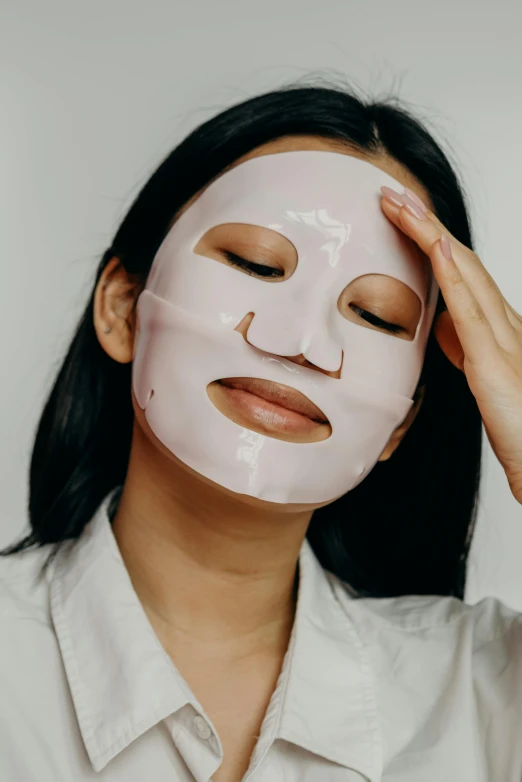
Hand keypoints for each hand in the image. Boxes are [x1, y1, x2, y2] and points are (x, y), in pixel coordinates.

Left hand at [380, 185, 521, 503]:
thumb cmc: (520, 427)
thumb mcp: (484, 379)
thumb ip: (467, 348)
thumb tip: (443, 325)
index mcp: (500, 329)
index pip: (460, 272)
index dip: (431, 239)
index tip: (401, 214)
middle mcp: (507, 324)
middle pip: (462, 262)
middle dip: (426, 224)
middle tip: (393, 193)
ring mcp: (505, 341)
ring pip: (466, 274)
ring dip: (432, 235)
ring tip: (402, 204)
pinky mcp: (496, 364)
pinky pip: (473, 313)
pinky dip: (455, 276)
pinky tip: (438, 249)